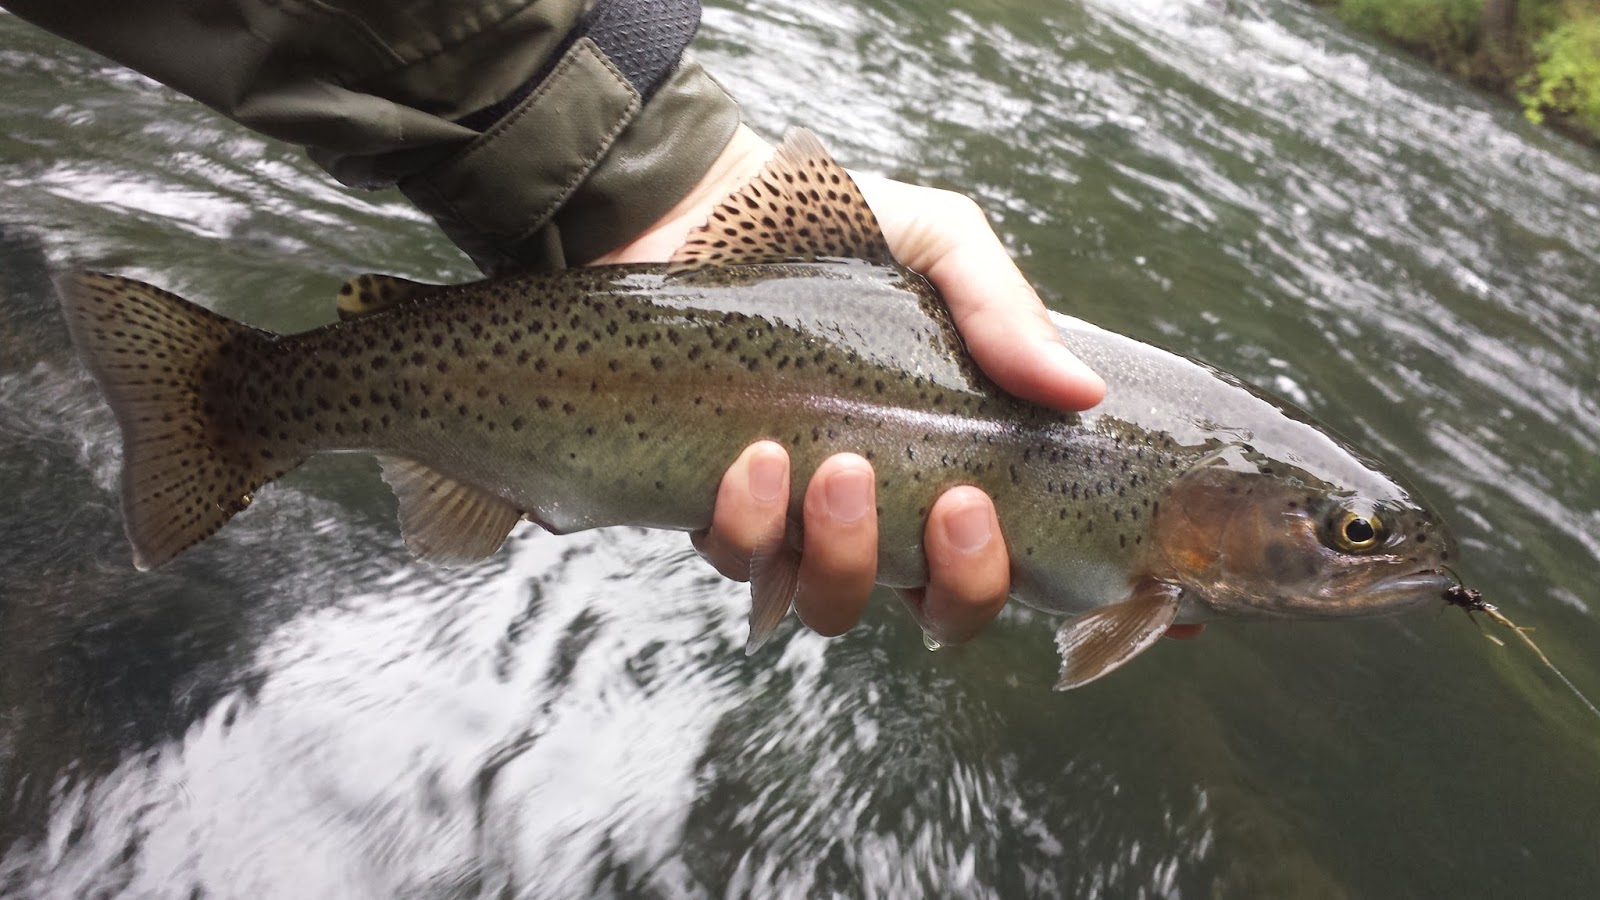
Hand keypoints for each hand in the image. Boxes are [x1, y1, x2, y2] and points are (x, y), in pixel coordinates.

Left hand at [595, 125, 1111, 643]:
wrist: (706, 201)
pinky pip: (734, 556)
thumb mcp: (940, 244)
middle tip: (935, 496)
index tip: (973, 504)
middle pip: (925, 612)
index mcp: (944, 465)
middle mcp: (877, 510)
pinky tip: (753, 458)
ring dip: (839, 552)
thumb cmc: (840, 228)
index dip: (987, 577)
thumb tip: (1084, 392)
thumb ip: (1005, 311)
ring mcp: (793, 515)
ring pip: (827, 600)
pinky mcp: (713, 498)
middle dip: (938, 578)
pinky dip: (746, 523)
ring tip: (834, 466)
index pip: (985, 571)